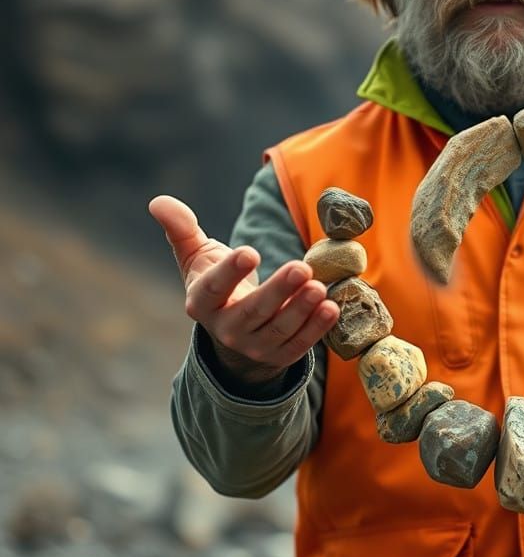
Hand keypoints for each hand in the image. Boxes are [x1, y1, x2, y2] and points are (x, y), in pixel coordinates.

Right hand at [148, 195, 338, 382]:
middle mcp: (226, 329)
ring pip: (279, 330)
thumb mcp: (196, 255)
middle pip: (253, 312)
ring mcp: (253, 346)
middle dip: (278, 290)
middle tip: (301, 268)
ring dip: (301, 309)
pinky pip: (299, 345)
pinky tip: (332, 307)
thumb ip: (181, 229)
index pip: (213, 289)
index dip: (230, 272)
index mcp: (202, 302)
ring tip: (320, 287)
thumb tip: (158, 201)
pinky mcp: (279, 356)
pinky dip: (317, 329)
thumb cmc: (216, 281)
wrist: (234, 326)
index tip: (250, 252)